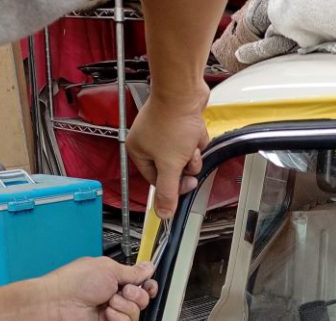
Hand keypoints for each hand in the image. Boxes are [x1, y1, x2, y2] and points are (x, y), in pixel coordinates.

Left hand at [40, 257, 157, 320]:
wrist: (58, 304)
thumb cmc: (75, 282)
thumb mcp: (108, 268)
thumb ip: (132, 271)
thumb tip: (148, 267)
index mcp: (113, 281)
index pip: (140, 286)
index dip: (147, 286)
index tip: (148, 284)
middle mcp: (114, 299)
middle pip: (142, 301)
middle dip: (137, 295)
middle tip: (124, 291)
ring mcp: (112, 316)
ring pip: (136, 315)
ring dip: (125, 306)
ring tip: (109, 302)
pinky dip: (119, 320)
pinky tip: (107, 314)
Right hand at [127, 85, 210, 219]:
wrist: (184, 91)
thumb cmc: (172, 122)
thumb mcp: (170, 165)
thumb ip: (167, 192)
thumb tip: (163, 214)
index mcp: (138, 152)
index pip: (157, 180)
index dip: (174, 184)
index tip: (188, 182)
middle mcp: (148, 141)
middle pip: (172, 168)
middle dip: (185, 164)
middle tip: (188, 158)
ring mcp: (163, 130)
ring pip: (184, 155)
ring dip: (192, 151)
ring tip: (190, 139)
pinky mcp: (178, 121)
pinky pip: (190, 140)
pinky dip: (196, 137)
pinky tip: (195, 129)